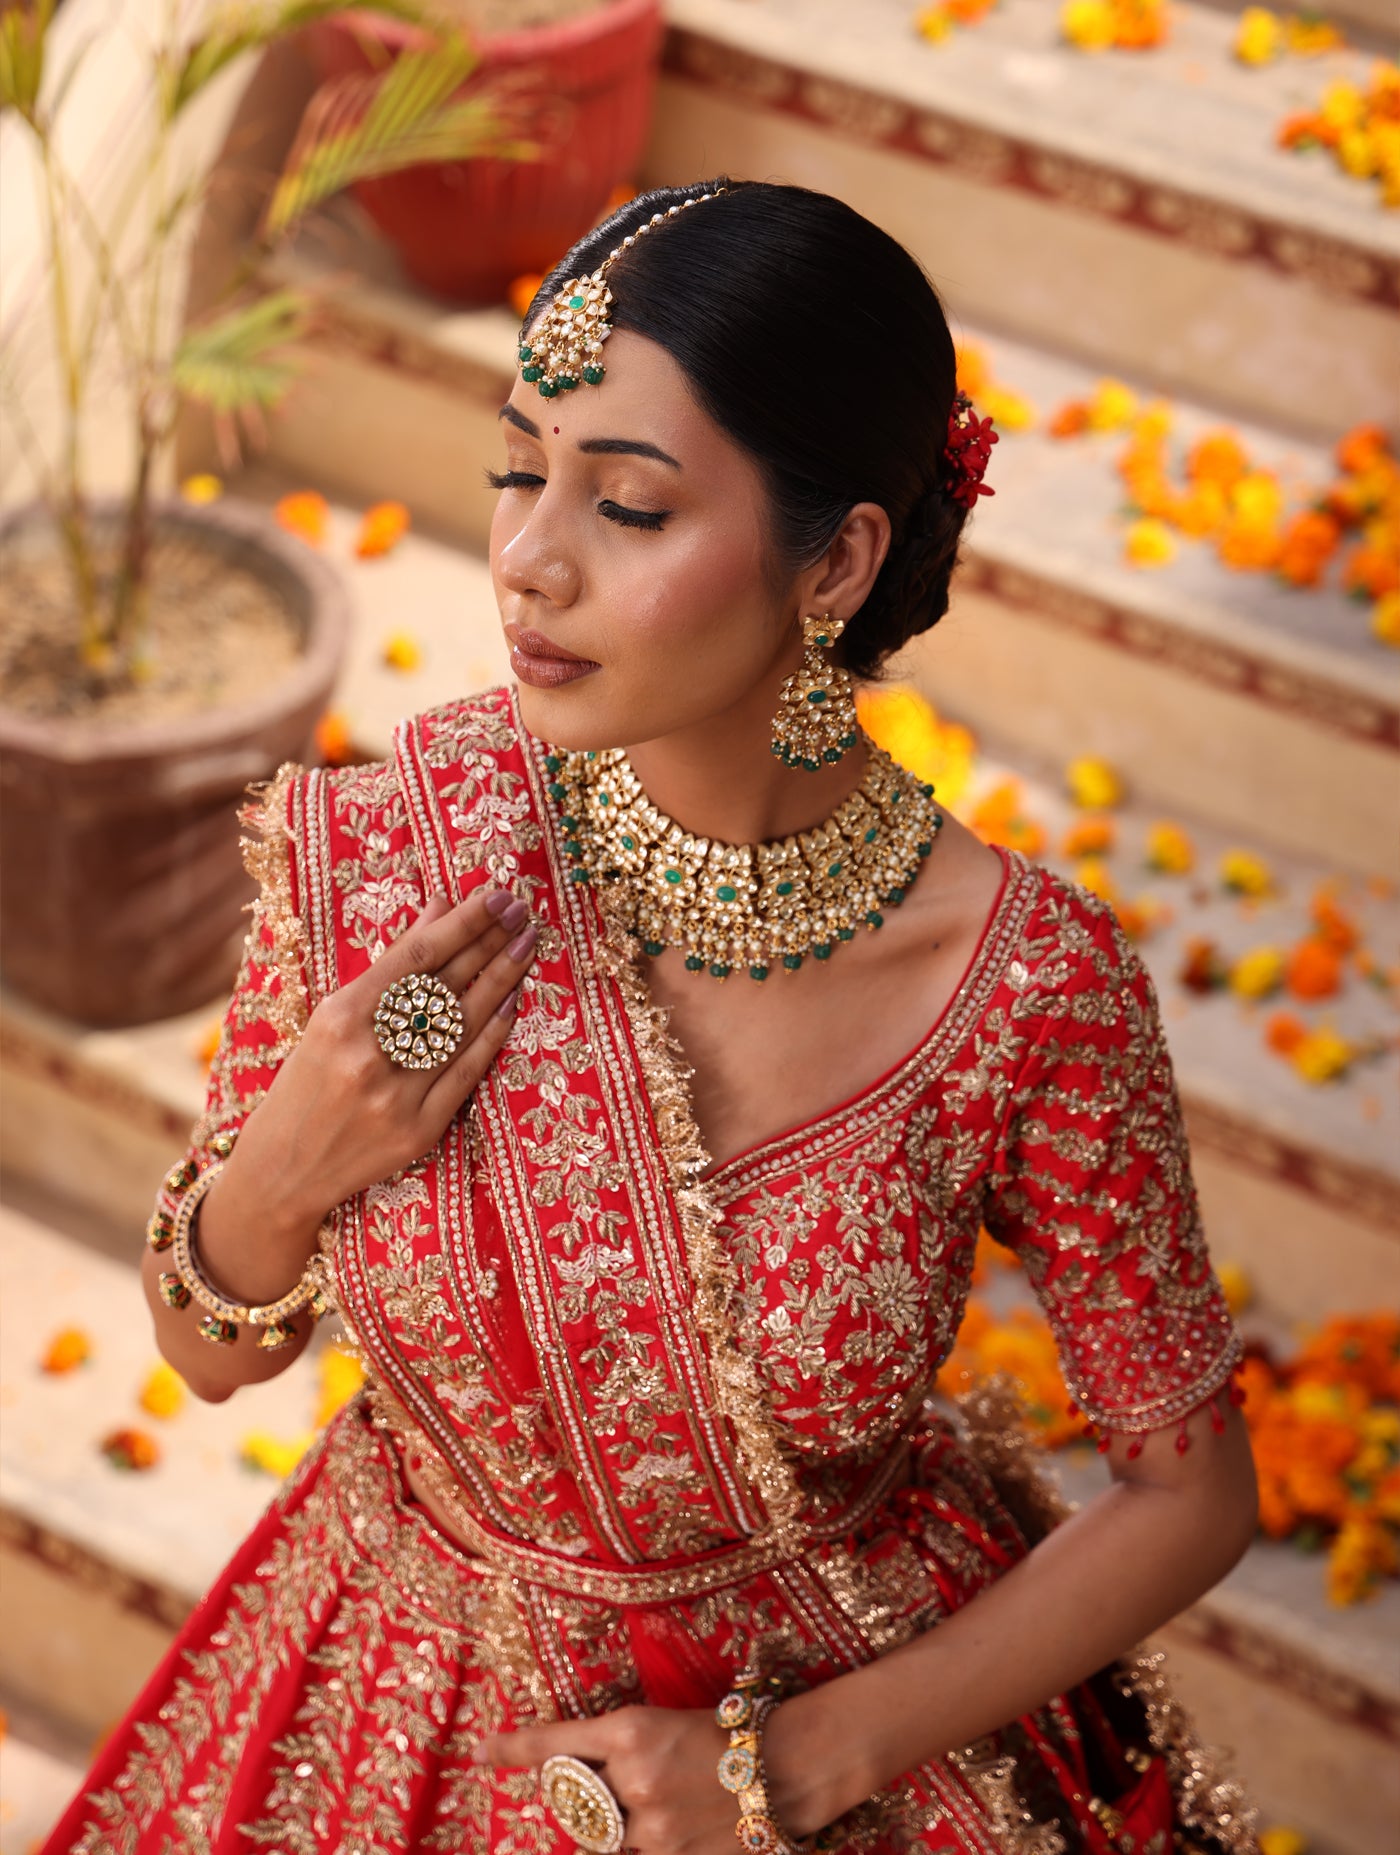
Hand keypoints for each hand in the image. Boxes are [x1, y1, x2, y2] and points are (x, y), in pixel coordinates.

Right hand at [199, 886, 539, 1302]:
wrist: (281, 1172)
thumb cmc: (306, 1083)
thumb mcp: (331, 1018)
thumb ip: (389, 968)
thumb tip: (438, 907)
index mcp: (338, 1017)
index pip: (415, 957)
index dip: (462, 923)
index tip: (495, 894)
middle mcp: (367, 1054)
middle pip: (444, 985)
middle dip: (490, 941)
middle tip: (523, 908)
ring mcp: (394, 1095)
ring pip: (462, 1026)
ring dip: (501, 980)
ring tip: (527, 945)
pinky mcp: (417, 1131)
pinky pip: (465, 1074)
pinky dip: (491, 1036)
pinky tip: (511, 1004)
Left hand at [473, 1708, 740, 1854]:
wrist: (785, 1767)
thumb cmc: (727, 1734)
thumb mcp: (664, 1724)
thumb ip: (618, 1753)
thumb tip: (575, 1777)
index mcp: (630, 1730)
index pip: (555, 1742)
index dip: (513, 1748)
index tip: (481, 1752)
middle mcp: (632, 1778)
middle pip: (576, 1798)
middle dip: (586, 1798)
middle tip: (624, 1787)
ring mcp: (651, 1826)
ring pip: (607, 1835)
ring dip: (625, 1825)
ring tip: (668, 1803)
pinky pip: (637, 1854)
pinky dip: (647, 1842)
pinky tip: (677, 1823)